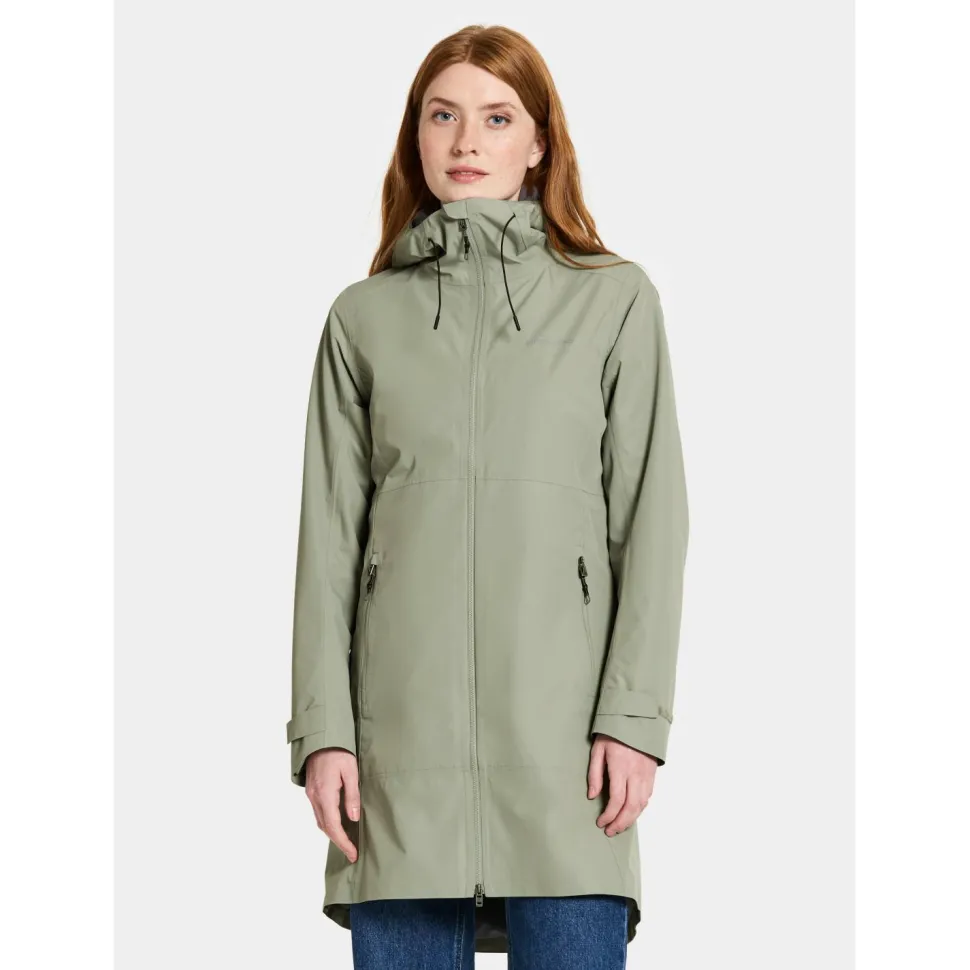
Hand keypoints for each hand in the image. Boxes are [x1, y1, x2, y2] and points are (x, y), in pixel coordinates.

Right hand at [305, 747, 359, 862]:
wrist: (320, 739)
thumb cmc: (338, 751)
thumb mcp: (351, 771)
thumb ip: (352, 795)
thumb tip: (353, 818)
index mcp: (325, 793)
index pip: (333, 826)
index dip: (343, 842)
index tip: (352, 853)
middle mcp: (314, 797)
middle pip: (325, 827)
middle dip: (338, 842)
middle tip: (352, 852)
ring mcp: (311, 795)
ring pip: (320, 821)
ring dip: (332, 833)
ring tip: (347, 841)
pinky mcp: (311, 791)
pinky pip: (319, 813)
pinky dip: (328, 823)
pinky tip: (338, 824)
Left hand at [587, 733, 657, 835]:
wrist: (636, 719)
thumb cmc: (613, 733)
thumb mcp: (598, 749)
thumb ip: (595, 774)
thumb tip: (592, 796)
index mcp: (621, 767)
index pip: (616, 800)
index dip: (608, 815)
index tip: (600, 822)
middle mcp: (636, 774)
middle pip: (631, 807)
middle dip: (621, 823)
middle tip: (610, 831)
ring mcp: (646, 774)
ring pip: (642, 804)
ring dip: (631, 819)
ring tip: (619, 826)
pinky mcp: (652, 774)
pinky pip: (648, 796)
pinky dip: (640, 808)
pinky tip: (631, 812)